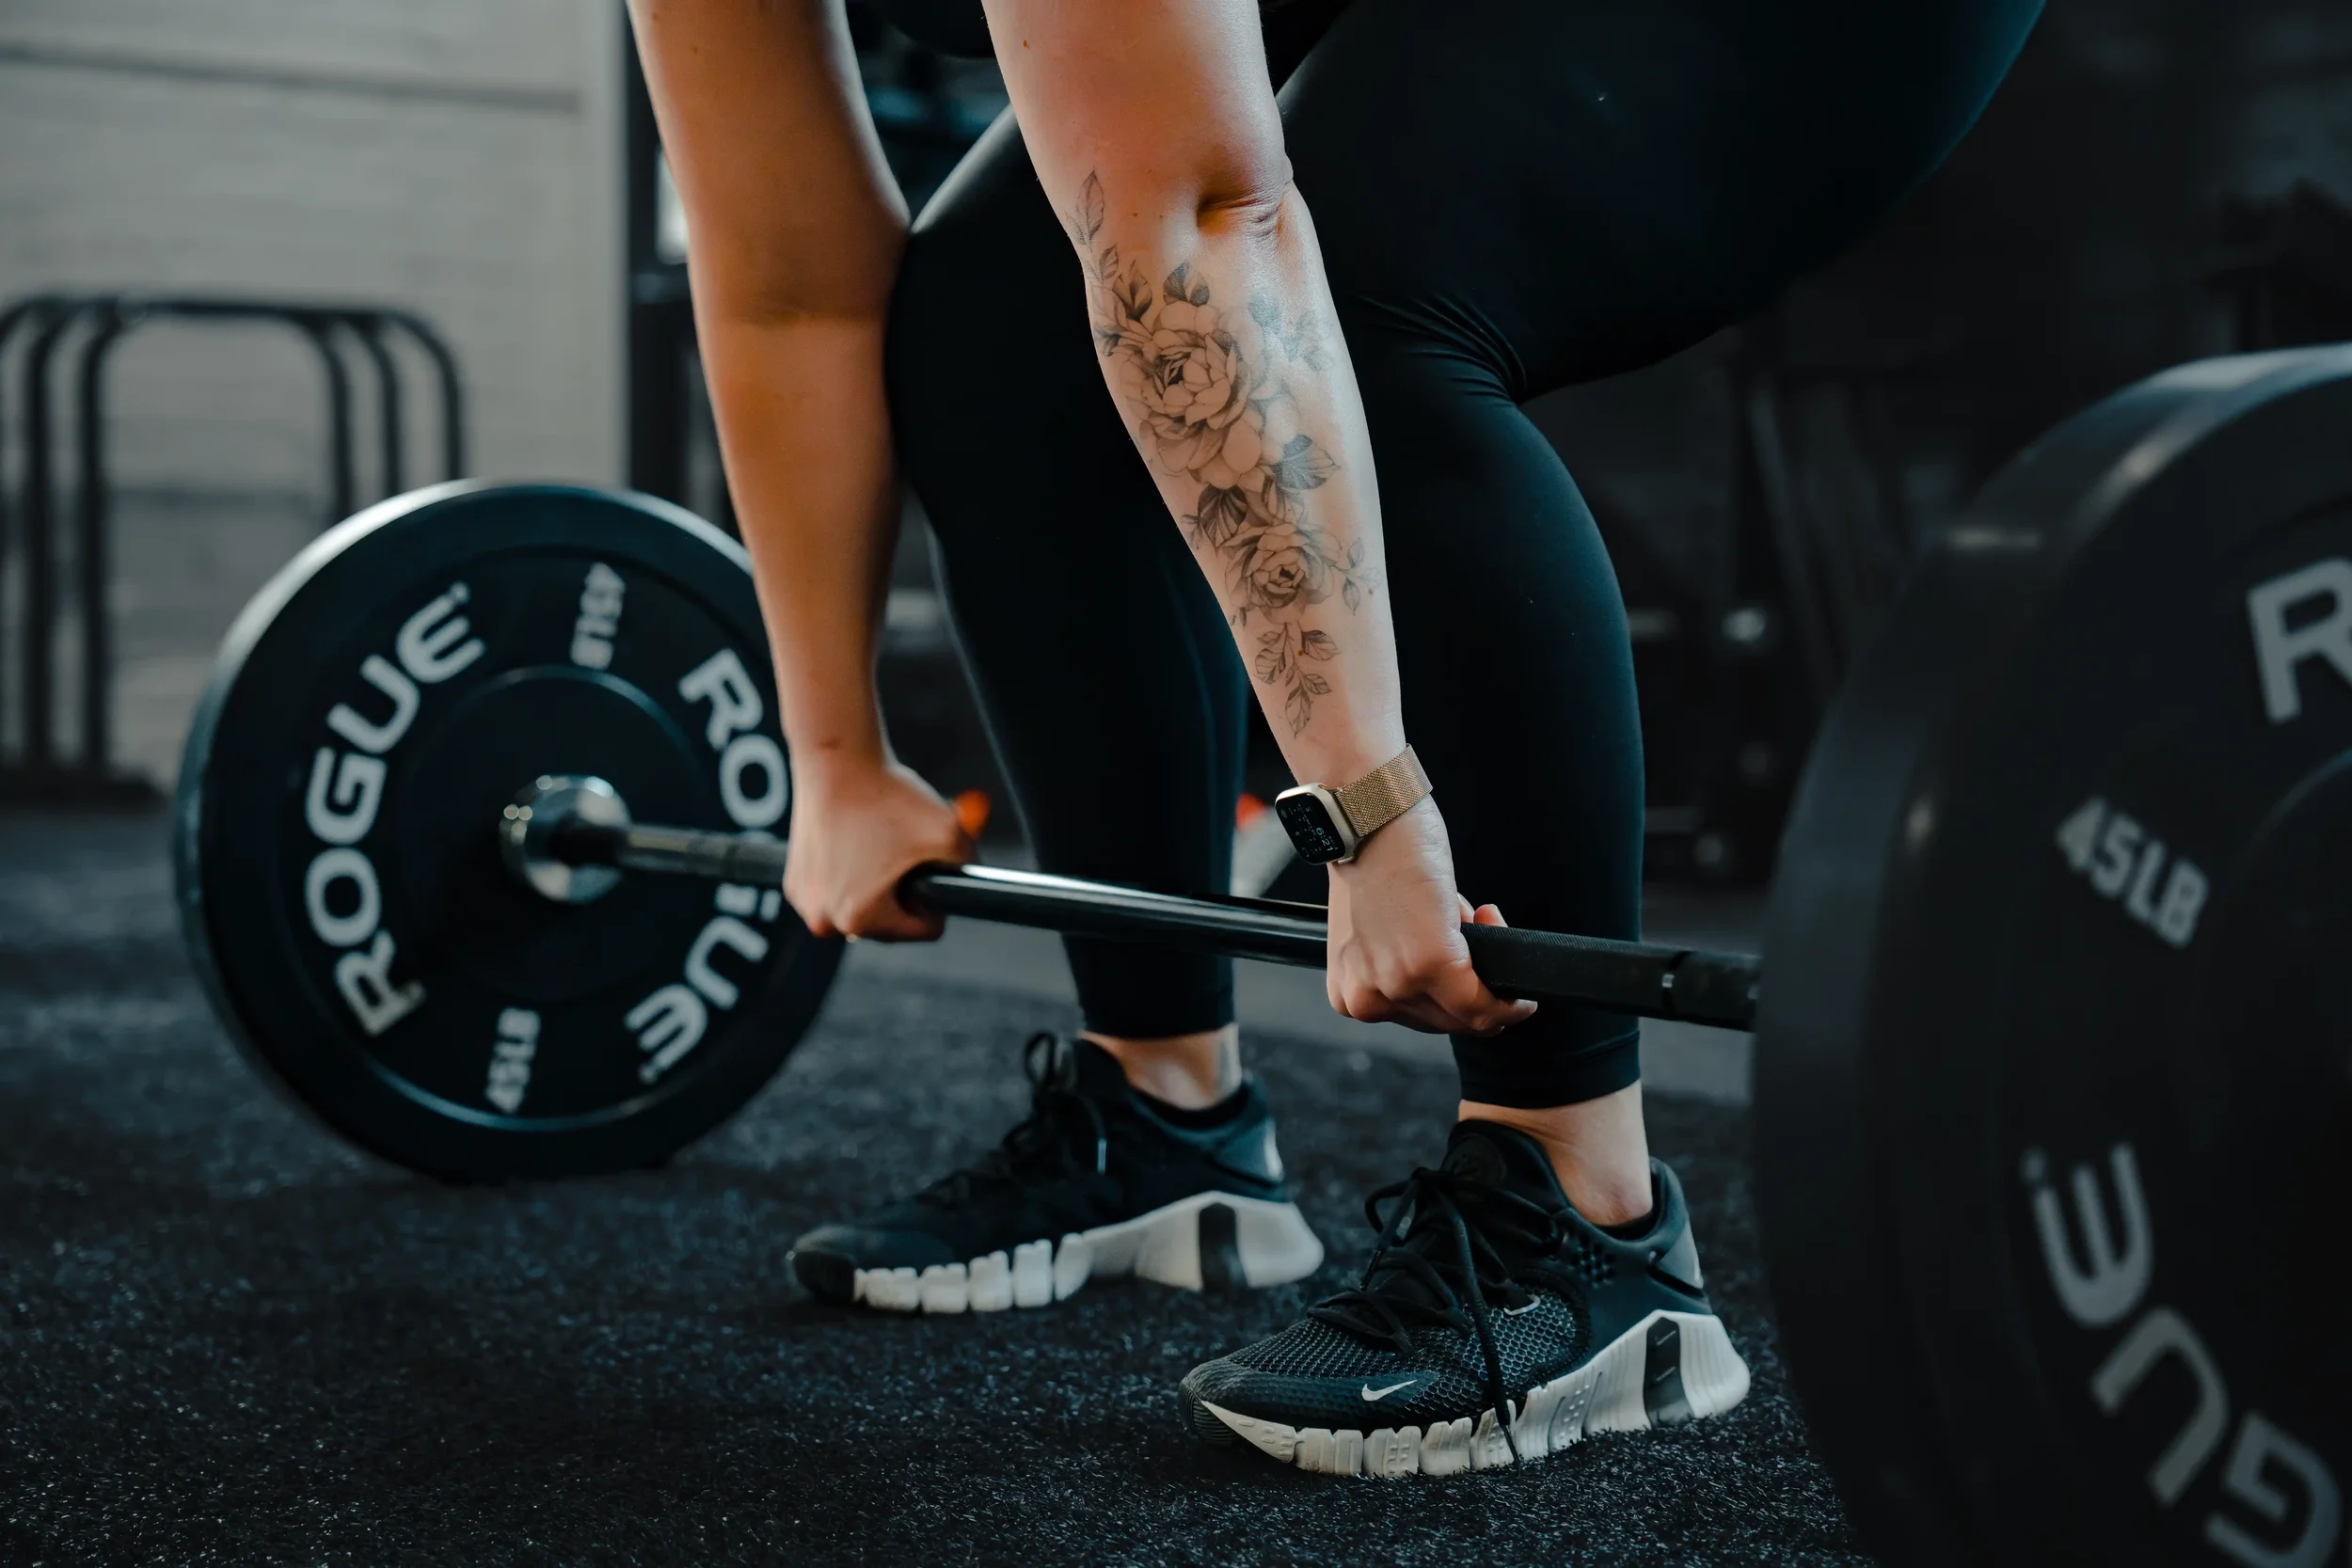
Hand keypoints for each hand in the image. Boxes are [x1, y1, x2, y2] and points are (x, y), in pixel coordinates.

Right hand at [782, 759, 973, 940]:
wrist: (836, 761)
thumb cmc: (888, 797)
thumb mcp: (951, 834)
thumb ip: (970, 870)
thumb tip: (975, 891)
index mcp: (861, 920)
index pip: (924, 929)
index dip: (936, 898)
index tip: (928, 866)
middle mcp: (826, 921)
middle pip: (891, 923)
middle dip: (903, 892)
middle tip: (903, 851)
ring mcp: (805, 903)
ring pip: (863, 906)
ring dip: (876, 885)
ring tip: (879, 843)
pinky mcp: (794, 882)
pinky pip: (836, 889)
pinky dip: (848, 872)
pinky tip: (855, 839)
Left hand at [1324, 799, 1538, 1035]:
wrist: (1366, 817)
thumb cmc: (1374, 859)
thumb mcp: (1379, 933)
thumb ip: (1407, 965)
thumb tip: (1456, 979)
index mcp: (1351, 995)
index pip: (1421, 1021)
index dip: (1457, 995)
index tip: (1474, 967)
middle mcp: (1368, 999)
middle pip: (1449, 1024)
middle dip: (1479, 986)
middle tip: (1480, 930)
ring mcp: (1399, 985)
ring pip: (1472, 1016)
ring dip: (1491, 973)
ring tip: (1475, 919)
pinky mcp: (1431, 965)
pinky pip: (1487, 1003)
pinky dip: (1511, 996)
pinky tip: (1507, 955)